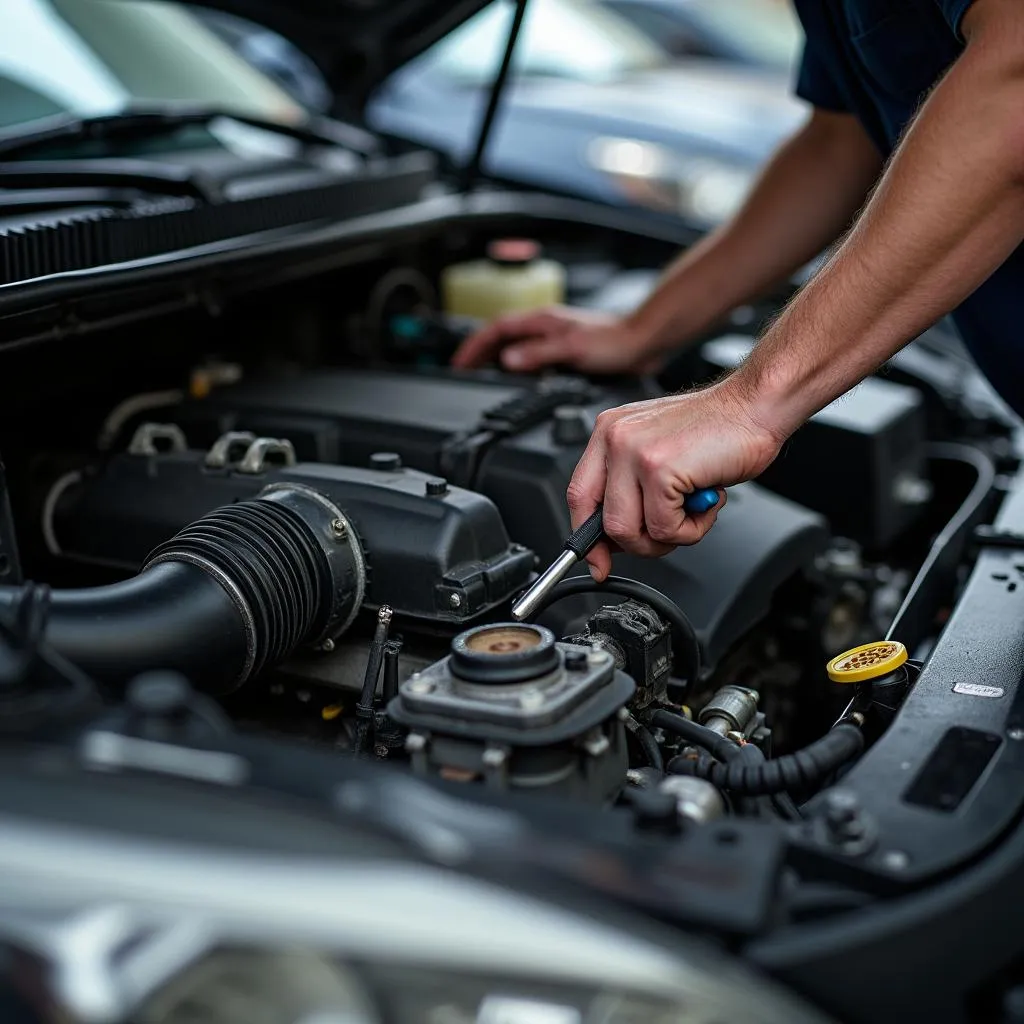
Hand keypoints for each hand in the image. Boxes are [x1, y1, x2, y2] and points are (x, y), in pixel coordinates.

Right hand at [450, 306, 659, 373]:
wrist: (643, 342)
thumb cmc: (614, 341)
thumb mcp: (571, 348)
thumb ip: (538, 354)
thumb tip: (507, 361)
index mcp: (541, 321)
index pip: (496, 329)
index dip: (474, 345)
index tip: (459, 362)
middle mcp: (545, 326)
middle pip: (501, 337)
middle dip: (479, 352)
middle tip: (462, 370)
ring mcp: (554, 338)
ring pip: (515, 346)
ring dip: (496, 358)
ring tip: (481, 374)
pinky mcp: (565, 350)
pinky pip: (531, 357)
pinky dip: (517, 366)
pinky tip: (518, 379)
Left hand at [567, 381, 783, 580]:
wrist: (755, 406)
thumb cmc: (718, 430)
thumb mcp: (659, 451)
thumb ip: (633, 486)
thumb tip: (615, 534)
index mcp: (609, 432)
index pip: (579, 495)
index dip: (587, 536)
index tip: (598, 560)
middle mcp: (615, 438)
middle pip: (601, 522)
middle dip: (636, 544)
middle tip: (667, 535)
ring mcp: (634, 451)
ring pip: (627, 531)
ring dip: (667, 538)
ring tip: (691, 513)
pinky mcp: (658, 467)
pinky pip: (663, 528)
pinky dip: (689, 529)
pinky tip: (705, 504)